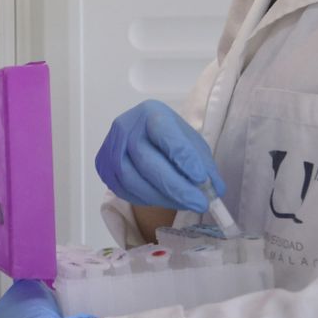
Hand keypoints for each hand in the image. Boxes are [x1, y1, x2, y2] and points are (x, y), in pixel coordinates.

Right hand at [94, 100, 223, 212]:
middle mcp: (126, 127)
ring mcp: (110, 147)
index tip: (201, 179)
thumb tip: (214, 190)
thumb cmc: (169, 138)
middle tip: (199, 203)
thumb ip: (203, 164)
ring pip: (132, 180)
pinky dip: (147, 199)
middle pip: (147, 161)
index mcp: (151, 113)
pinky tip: (163, 199)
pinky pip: (124, 190)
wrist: (140, 136)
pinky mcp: (103, 166)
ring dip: (162, 197)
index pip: (165, 134)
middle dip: (176, 186)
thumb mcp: (191, 143)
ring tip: (184, 204)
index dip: (183, 157)